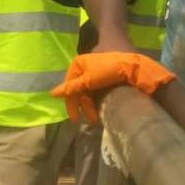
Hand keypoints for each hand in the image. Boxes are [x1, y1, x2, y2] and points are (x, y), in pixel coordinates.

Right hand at [51, 52, 175, 122]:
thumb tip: (52, 94)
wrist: (132, 67)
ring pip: (87, 92)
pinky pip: (94, 90)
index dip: (71, 103)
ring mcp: (93, 71)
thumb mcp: (88, 81)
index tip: (75, 119)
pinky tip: (98, 109)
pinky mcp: (102, 76)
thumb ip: (71, 88)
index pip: (69, 87)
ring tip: (96, 119)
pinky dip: (96, 100)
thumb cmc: (108, 71)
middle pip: (78, 90)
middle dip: (84, 106)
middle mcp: (83, 66)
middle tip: (90, 121)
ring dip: (90, 106)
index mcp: (77, 64)